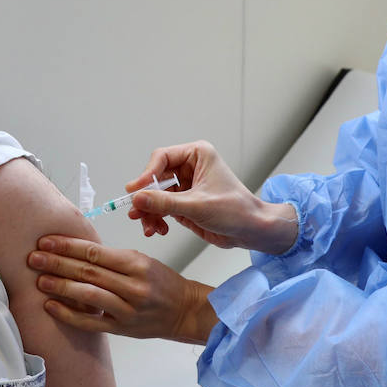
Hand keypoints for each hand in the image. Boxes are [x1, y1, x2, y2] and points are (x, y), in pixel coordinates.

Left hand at [27, 235, 216, 344]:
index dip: (67, 245)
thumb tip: (73, 251)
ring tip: (39, 280)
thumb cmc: (161, 282)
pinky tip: (50, 306)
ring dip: (60, 287)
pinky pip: (91, 322)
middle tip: (33, 257)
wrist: (185, 311)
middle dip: (57, 263)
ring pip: (88, 296)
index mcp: (136, 263)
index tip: (45, 240)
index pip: (95, 252)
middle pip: (88, 272)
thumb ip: (111, 259)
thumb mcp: (142, 261)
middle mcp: (132, 286)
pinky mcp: (122, 329)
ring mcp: (127, 310)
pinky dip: (68, 314)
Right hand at [126, 141, 298, 254]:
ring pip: (155, 195)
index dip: (146, 174)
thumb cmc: (236, 210)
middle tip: (136, 214)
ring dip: (149, 212)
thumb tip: (137, 199)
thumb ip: (165, 202)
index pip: (162, 158)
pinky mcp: (183, 203)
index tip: (135, 191)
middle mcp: (189, 167)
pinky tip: (159, 230)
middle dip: (146, 199)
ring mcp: (185, 186)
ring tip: (149, 228)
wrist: (251, 231)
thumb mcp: (197, 206)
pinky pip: (161, 208)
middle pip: (155, 178)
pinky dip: (156, 219)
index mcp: (197, 155)